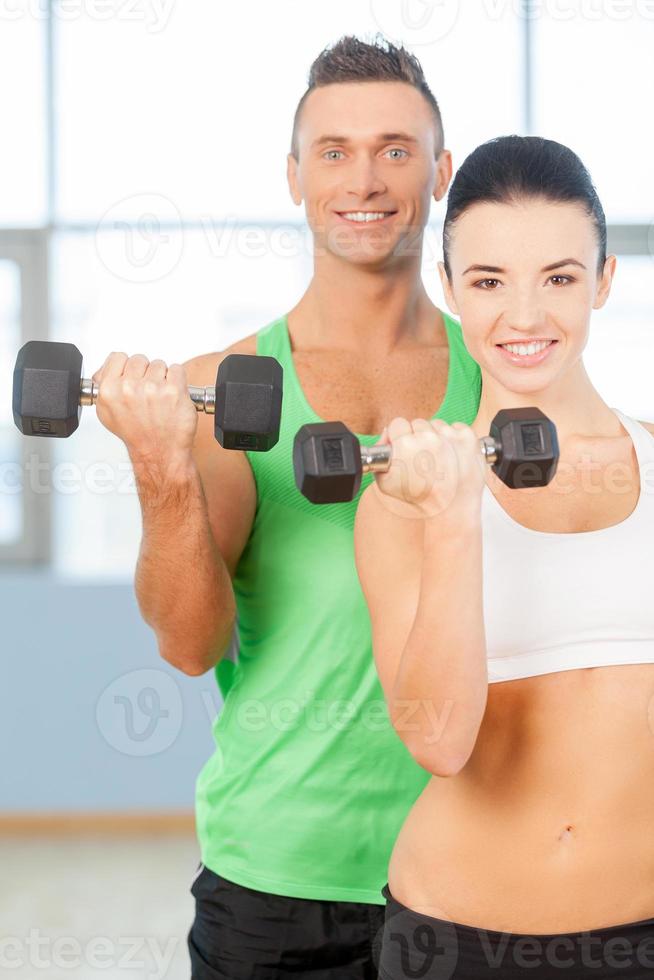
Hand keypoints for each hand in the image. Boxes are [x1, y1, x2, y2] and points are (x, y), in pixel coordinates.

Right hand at [91, 353, 197, 467]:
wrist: (159, 452)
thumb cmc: (137, 434)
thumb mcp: (107, 412)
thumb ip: (102, 386)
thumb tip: (104, 370)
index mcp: (110, 390)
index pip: (118, 357)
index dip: (127, 367)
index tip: (132, 378)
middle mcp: (129, 388)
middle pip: (140, 359)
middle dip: (145, 373)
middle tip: (147, 392)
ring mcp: (153, 388)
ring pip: (159, 364)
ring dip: (162, 377)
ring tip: (159, 397)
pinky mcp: (174, 390)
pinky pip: (177, 369)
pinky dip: (177, 380)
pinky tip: (171, 395)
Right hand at [372, 417, 485, 520]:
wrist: (452, 508)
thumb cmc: (420, 497)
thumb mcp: (384, 483)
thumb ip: (379, 455)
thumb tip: (386, 435)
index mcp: (405, 445)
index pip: (397, 423)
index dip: (399, 435)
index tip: (405, 446)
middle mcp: (428, 437)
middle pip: (418, 423)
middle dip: (419, 436)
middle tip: (423, 457)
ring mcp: (450, 436)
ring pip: (438, 425)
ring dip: (437, 436)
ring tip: (440, 458)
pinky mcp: (468, 437)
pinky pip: (457, 427)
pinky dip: (455, 438)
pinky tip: (452, 455)